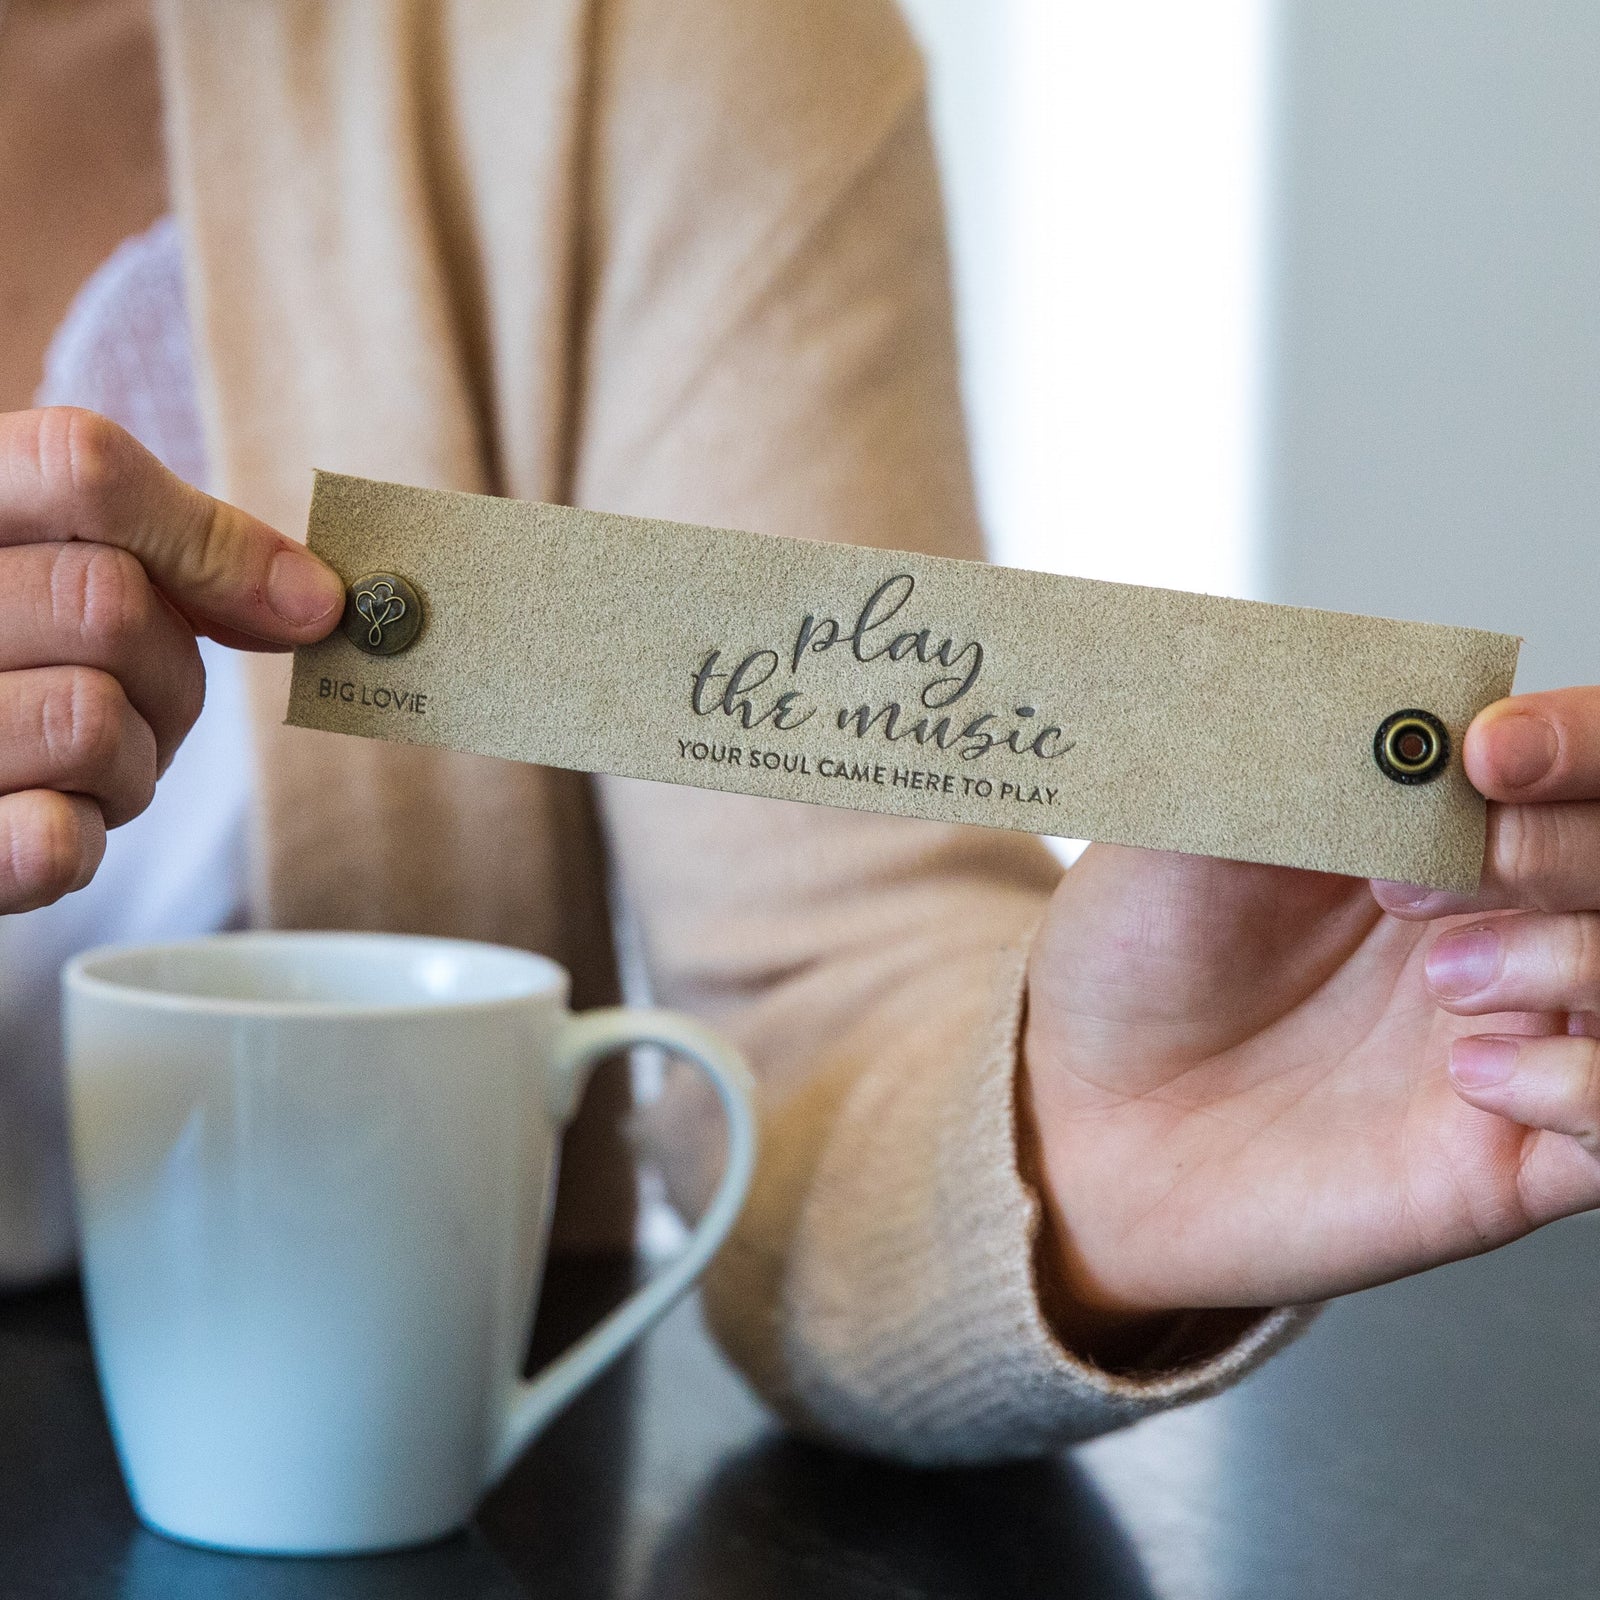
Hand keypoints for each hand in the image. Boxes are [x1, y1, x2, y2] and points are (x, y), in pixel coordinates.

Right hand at [0, 408, 343, 912]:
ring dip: (131, 765)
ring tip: (77, 764)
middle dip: (170, 673)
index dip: (210, 542)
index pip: (82, 465)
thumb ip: (183, 554)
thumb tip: (317, 599)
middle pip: (111, 603)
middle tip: (135, 702)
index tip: (305, 606)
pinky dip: (82, 838)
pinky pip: (52, 840)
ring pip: (91, 720)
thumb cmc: (13, 652)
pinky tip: (44, 818)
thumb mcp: (67, 567)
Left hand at [1023, 689, 1599, 1347]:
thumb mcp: (1187, 821)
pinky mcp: (1514, 1154)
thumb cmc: (1130, 963)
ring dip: (1576, 957)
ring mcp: (1519, 1033)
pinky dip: (1587, 1085)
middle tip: (1413, 882)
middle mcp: (1499, 918)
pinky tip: (1470, 1077)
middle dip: (1560, 848)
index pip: (1580, 758)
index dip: (1573, 742)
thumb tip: (1379, 683)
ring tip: (1443, 981)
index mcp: (1433, 822)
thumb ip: (1292, 744)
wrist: (1080, 1112)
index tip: (1486, 755)